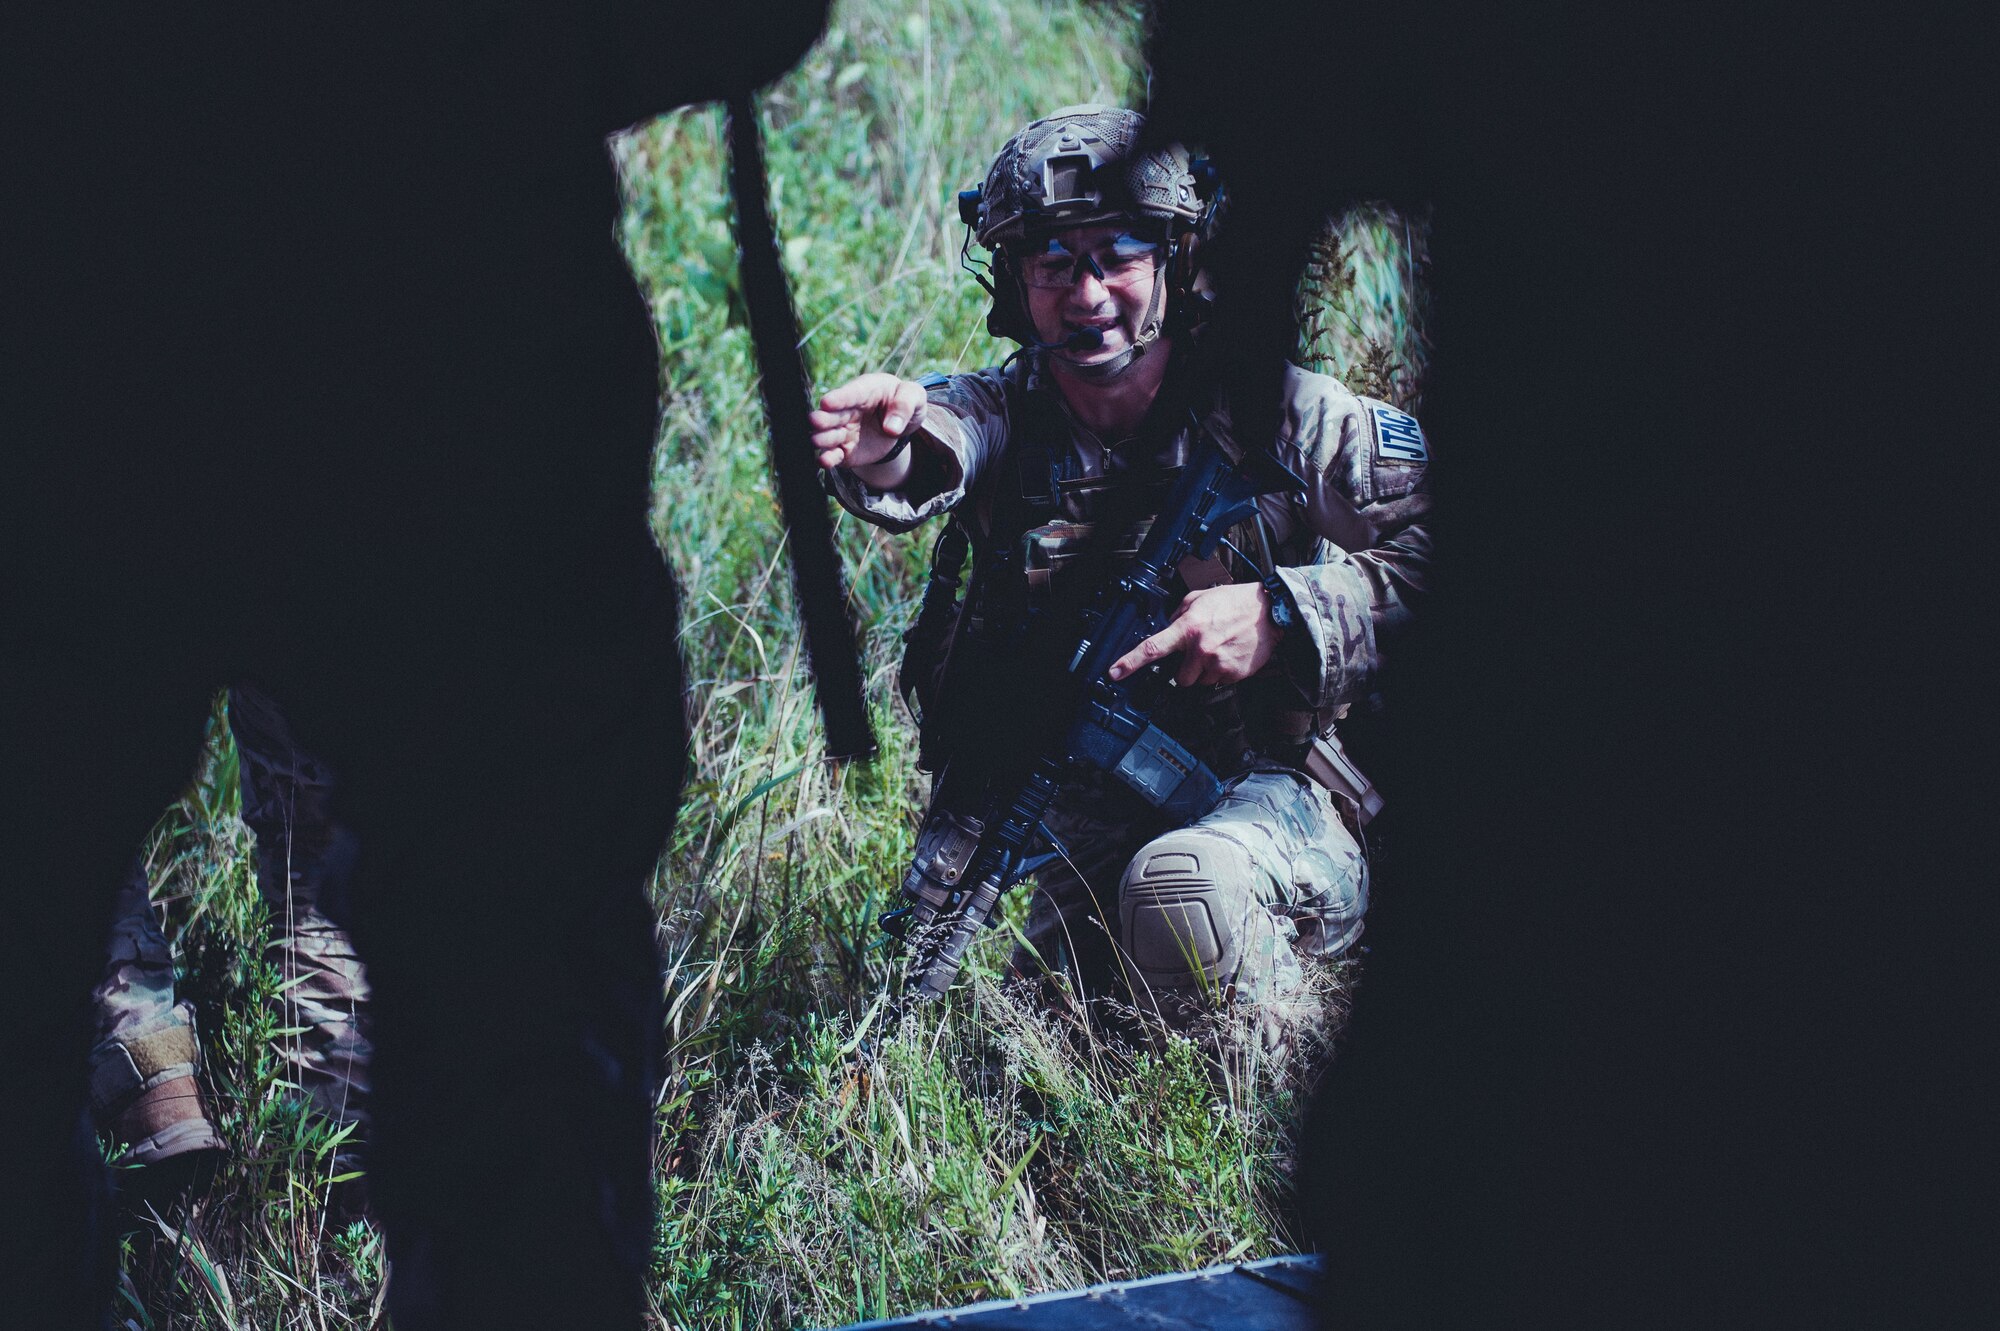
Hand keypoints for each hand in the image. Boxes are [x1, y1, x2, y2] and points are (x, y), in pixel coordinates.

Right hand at [808, 373, 928, 470]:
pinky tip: (824, 461)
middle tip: (815, 421)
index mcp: (865, 390)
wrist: (901, 422)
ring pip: (830, 435)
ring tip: (816, 440)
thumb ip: (905, 405)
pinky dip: (829, 459)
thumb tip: (892, 427)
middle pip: (833, 415)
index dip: (839, 398)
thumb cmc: (906, 402)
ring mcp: (845, 430)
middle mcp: (849, 410)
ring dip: (823, 438)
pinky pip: (835, 455)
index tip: (827, 402)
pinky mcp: (846, 450)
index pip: (851, 393)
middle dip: (824, 418)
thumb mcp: (914, 396)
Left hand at [1107, 581, 1283, 687]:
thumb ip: (1178, 615)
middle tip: (1200, 651)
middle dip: (1185, 669)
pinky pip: (1218, 682)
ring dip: (1204, 671)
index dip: (1130, 662)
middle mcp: (1201, 648)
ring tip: (1220, 649)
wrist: (1270, 611)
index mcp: (1188, 628)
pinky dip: (1222, 672)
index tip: (1115, 673)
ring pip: (1199, 681)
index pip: (1152, 648)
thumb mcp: (1198, 599)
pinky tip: (1231, 653)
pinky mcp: (1234, 674)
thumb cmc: (1235, 602)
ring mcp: (1218, 664)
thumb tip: (1166, 630)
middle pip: (1178, 678)